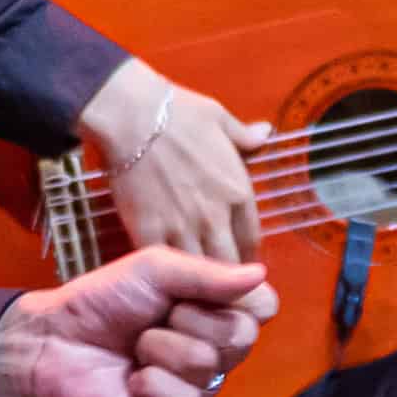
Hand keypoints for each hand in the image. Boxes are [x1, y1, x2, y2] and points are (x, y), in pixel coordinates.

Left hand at [0, 245, 275, 396]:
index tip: (189, 292)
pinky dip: (151, 384)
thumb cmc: (104, 301)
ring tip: (135, 350)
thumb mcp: (155, 269)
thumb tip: (260, 273)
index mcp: (217, 315)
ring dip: (158, 348)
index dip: (231, 296)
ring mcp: (197, 393)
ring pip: (206, 365)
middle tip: (152, 321)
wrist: (53, 339)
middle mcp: (216, 356)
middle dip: (186, 318)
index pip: (264, 307)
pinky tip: (132, 382)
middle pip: (240, 336)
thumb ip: (207, 273)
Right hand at [76, 54, 262, 262]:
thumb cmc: (177, 112)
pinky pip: (164, 266)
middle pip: (230, 265)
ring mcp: (183, 227)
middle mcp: (216, 216)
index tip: (237, 260)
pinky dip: (164, 273)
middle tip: (213, 280)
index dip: (246, 255)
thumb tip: (265, 132)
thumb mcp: (220, 118)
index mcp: (239, 191)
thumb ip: (245, 136)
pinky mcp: (149, 232)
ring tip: (189, 284)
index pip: (252, 240)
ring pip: (200, 272)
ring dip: (196, 281)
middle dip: (225, 276)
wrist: (131, 115)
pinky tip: (160, 276)